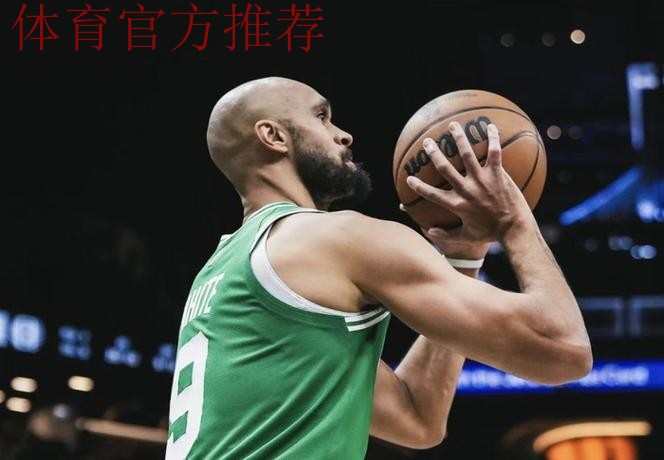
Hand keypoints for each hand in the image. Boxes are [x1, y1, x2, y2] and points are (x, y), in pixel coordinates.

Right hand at [404, 122, 533, 244]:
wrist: (514, 229)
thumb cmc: (490, 233)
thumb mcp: (466, 237)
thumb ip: (446, 235)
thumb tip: (428, 232)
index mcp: (457, 205)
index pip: (432, 194)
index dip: (419, 187)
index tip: (409, 179)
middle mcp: (467, 190)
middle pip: (446, 168)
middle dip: (434, 154)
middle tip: (427, 142)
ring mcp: (483, 180)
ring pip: (467, 155)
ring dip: (459, 139)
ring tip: (453, 125)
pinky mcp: (498, 175)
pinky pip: (494, 153)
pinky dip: (492, 138)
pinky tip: (489, 126)